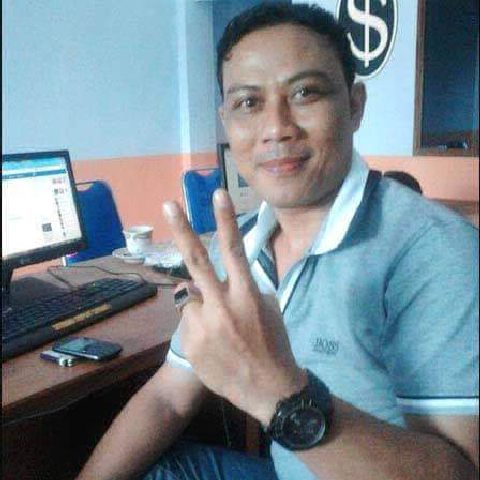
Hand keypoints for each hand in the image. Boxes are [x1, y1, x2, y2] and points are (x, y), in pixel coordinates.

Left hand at [163, 189, 305, 425]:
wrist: (269, 389)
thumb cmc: (274, 344)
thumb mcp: (267, 308)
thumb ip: (239, 288)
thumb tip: (210, 279)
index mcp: (247, 295)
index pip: (234, 249)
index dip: (226, 219)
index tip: (217, 194)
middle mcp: (222, 306)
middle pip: (197, 261)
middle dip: (182, 230)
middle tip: (168, 205)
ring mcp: (204, 326)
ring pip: (189, 297)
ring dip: (200, 304)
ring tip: (220, 328)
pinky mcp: (191, 344)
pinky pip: (188, 322)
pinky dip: (197, 326)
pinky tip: (214, 345)